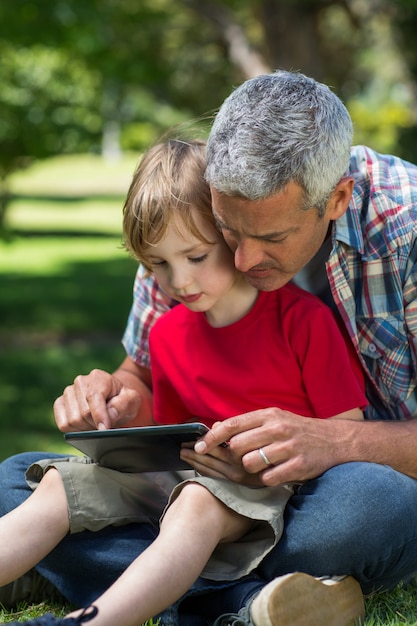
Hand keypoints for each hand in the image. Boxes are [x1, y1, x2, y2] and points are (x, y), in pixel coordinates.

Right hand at [54, 368, 141, 431]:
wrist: (113, 399)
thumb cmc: (123, 400)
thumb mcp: (132, 401)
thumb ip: (123, 405)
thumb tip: (109, 415)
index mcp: (98, 377)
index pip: (93, 397)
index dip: (99, 415)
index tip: (104, 429)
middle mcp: (80, 382)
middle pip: (83, 413)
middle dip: (96, 424)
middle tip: (105, 424)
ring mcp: (68, 392)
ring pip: (72, 421)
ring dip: (86, 428)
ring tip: (96, 423)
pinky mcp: (60, 404)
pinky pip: (63, 424)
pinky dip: (75, 430)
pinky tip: (85, 425)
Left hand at [193, 409, 352, 485]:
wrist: (335, 440)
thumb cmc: (298, 430)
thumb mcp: (274, 419)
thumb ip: (247, 424)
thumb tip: (216, 428)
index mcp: (268, 415)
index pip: (232, 425)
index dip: (211, 438)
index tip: (198, 447)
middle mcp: (277, 428)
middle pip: (237, 446)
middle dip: (234, 456)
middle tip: (241, 458)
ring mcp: (288, 447)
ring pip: (250, 462)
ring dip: (250, 468)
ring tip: (261, 465)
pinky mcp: (298, 465)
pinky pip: (269, 477)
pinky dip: (267, 479)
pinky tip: (275, 473)